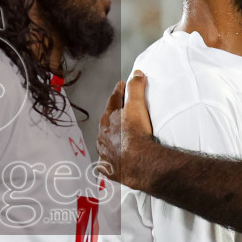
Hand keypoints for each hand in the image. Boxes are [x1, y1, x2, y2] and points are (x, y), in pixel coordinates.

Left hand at [96, 72, 155, 189]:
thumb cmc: (137, 133)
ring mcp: (104, 152)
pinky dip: (110, 159)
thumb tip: (137, 74)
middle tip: (121, 111)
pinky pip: (107, 162)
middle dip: (113, 115)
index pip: (113, 101)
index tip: (121, 86)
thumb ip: (136, 88)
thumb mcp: (137, 105)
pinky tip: (115, 159)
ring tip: (119, 137)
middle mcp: (102, 135)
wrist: (139, 162)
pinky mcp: (108, 167)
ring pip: (105, 142)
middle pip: (107, 122)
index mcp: (107, 119)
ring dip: (111, 138)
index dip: (118, 92)